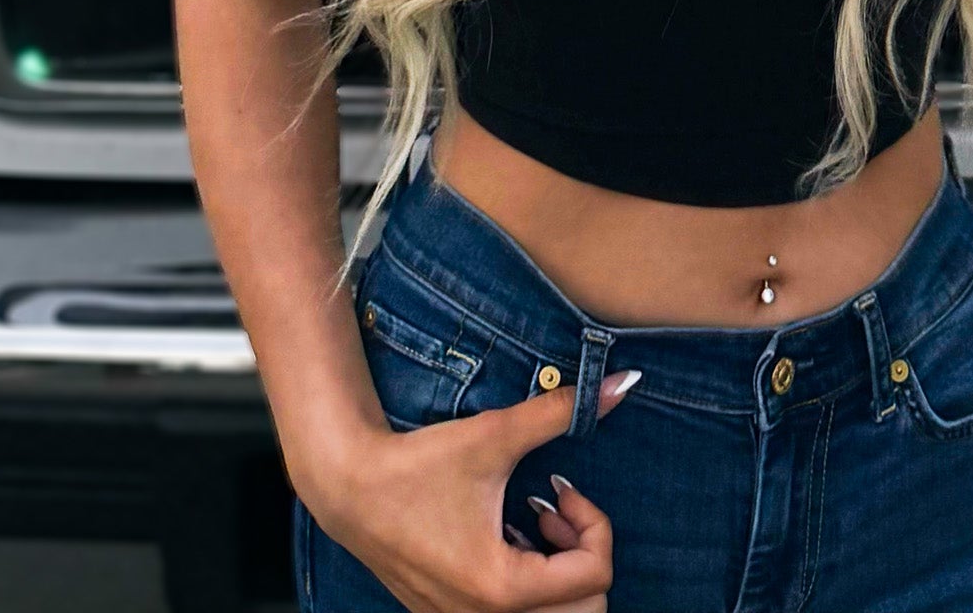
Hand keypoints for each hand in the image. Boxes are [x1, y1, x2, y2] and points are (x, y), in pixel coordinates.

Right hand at [303, 369, 636, 612]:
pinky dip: (529, 584)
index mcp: (502, 588)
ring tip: (534, 524)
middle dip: (583, 556)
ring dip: (558, 574)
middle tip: (555, 513)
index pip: (595, 575)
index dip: (595, 523)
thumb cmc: (417, 465)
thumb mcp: (494, 435)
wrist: (349, 488)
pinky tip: (507, 536)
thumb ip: (560, 411)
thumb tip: (622, 383)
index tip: (561, 488)